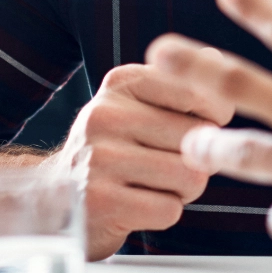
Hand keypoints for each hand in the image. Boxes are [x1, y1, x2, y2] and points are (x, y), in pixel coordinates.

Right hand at [52, 62, 234, 259]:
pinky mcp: (99, 202)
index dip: (214, 119)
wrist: (57, 198)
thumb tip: (214, 58)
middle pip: (199, 139)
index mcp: (122, 83)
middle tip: (166, 165)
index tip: (195, 129)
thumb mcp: (139, 106)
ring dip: (183, 190)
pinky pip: (170, 210)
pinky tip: (137, 207)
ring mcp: (99, 158)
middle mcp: (105, 114)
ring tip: (152, 185)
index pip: (201, 93)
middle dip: (197, 160)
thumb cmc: (117, 150)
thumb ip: (181, 84)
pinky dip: (164, 214)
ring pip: (191, 177)